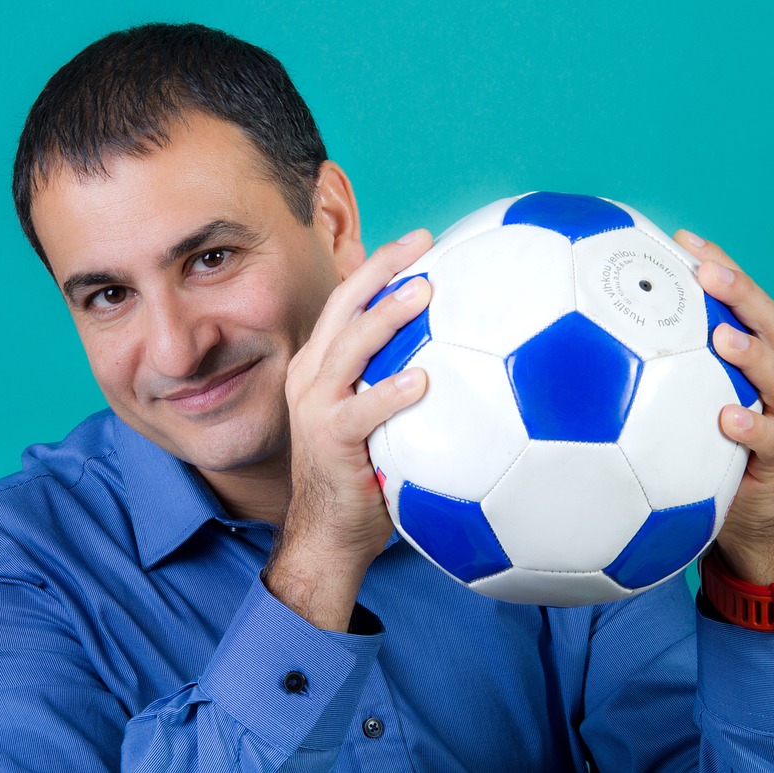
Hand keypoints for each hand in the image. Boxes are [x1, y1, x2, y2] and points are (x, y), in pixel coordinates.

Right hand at [264, 229, 433, 630]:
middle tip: (423, 246)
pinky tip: (422, 380)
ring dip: (386, 317)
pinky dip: (389, 393)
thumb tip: (459, 354)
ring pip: (349, 347)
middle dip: (382, 270)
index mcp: (323, 364)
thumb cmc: (364, 474)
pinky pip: (361, 411)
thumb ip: (398, 381)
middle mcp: (313, 376)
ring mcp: (316, 406)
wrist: (328, 532)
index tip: (421, 240)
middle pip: (344, 307)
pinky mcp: (329, 440)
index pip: (349, 301)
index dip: (381, 266)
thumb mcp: (378, 418)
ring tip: (423, 293)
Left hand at [676, 230, 773, 584]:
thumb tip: (593, 330)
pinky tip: (727, 418)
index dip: (721, 266)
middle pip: (770, 323)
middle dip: (741, 292)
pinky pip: (770, 439)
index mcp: (762, 355)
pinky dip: (751, 426)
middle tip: (707, 272)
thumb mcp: (686, 401)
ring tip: (723, 337)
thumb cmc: (708, 448)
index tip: (683, 240)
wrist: (748, 516)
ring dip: (753, 353)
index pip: (744, 300)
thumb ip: (663, 367)